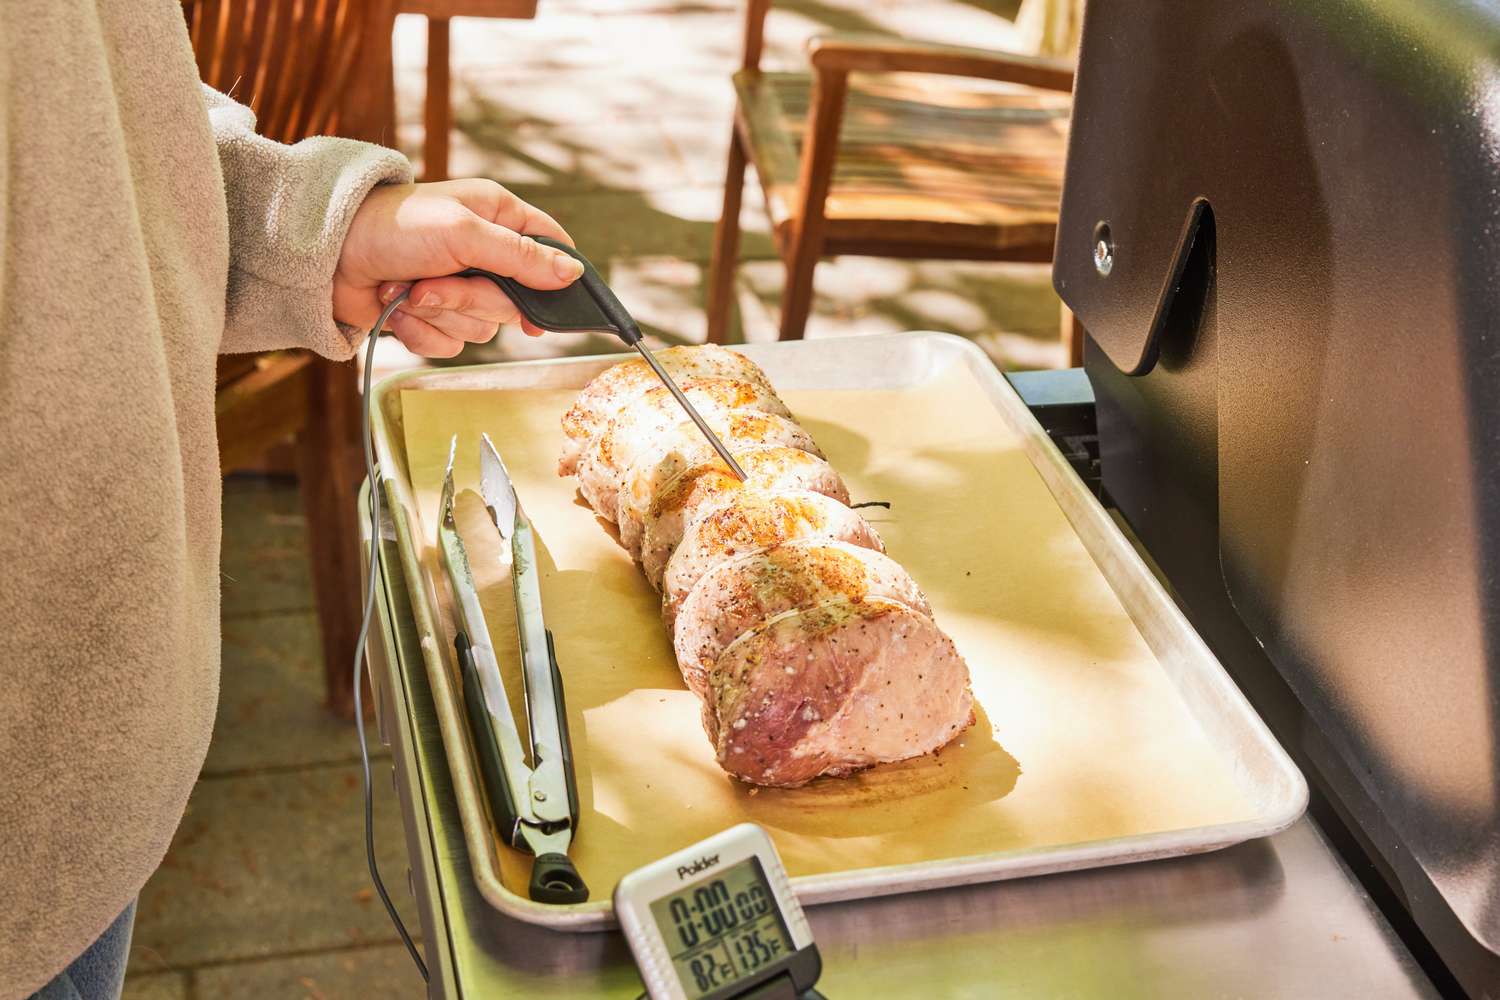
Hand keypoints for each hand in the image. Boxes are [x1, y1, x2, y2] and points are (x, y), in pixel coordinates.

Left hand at [334, 179, 583, 356]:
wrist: (328, 255)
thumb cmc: (393, 226)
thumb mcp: (464, 233)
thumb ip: (520, 257)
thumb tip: (571, 274)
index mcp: (498, 218)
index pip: (550, 248)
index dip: (556, 278)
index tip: (548, 306)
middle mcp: (483, 255)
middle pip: (513, 303)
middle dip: (472, 300)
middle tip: (438, 282)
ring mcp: (458, 289)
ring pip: (482, 330)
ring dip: (441, 315)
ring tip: (410, 289)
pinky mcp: (433, 317)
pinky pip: (449, 345)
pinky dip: (422, 331)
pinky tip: (399, 307)